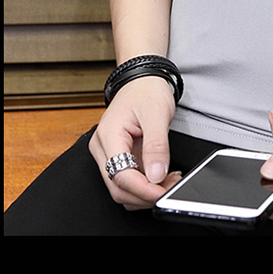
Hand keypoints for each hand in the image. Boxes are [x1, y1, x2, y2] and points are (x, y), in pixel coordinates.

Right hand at [88, 75, 179, 209]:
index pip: (119, 176)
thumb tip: (156, 175)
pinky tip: (162, 177)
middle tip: (170, 188)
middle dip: (145, 194)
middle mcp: (102, 148)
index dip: (142, 190)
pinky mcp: (118, 155)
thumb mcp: (157, 115)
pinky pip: (128, 177)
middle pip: (117, 187)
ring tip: (169, 181)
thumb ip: (157, 146)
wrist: (143, 79)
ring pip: (122, 186)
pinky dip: (145, 183)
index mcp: (108, 136)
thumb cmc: (147, 90)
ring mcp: (108, 152)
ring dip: (145, 191)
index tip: (162, 194)